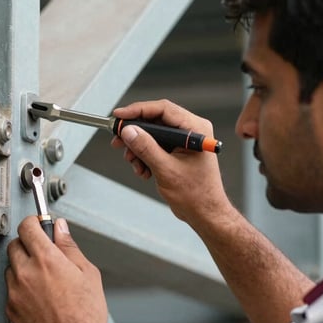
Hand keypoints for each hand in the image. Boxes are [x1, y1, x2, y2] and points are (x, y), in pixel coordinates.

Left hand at [6, 216, 115, 322]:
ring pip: (11, 268)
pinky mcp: (10, 308)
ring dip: (23, 267)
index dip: (33, 223)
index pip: (27, 227)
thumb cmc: (86, 314)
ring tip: (44, 281)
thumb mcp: (87, 273)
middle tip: (43, 253)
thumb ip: (69, 246)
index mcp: (46, 259)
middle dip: (27, 244)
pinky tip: (39, 298)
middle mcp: (26, 272)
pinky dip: (21, 288)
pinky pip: (11, 289)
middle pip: (15, 245)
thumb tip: (60, 227)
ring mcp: (15, 291)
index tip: (38, 225)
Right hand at [110, 99, 231, 228]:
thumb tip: (129, 131)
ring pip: (152, 135)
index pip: (163, 109)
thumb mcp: (166, 169)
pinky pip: (154, 146)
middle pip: (155, 121)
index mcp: (195, 129)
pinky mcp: (177, 151)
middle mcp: (190, 131)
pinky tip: (144, 171)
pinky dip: (144, 157)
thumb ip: (146, 148)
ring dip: (138, 149)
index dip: (138, 110)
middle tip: (118, 141)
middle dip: (135, 134)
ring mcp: (184, 141)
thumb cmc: (196, 194)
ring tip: (135, 164)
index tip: (119, 116)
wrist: (204, 213)